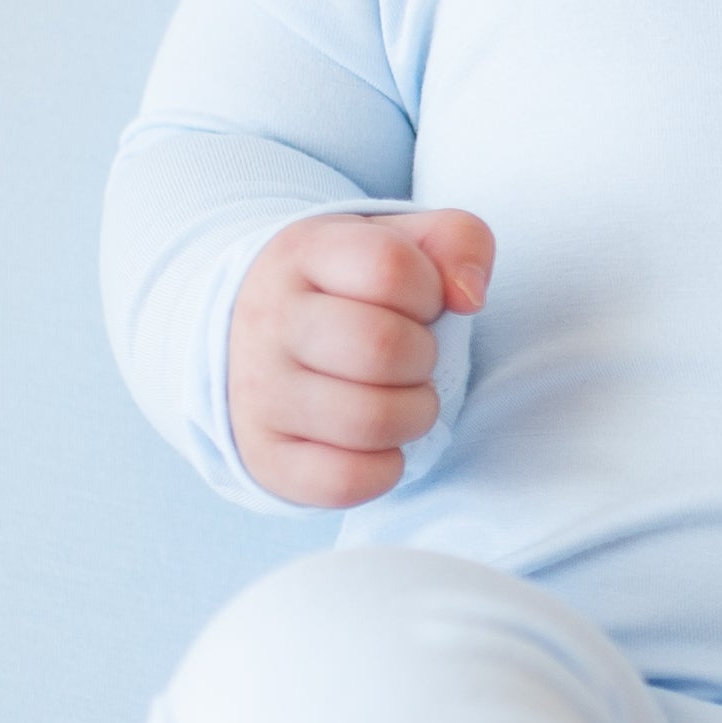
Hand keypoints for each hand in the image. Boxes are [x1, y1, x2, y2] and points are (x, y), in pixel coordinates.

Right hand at [229, 209, 493, 508]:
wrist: (252, 337)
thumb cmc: (348, 290)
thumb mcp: (398, 242)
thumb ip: (458, 241)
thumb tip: (470, 297)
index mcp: (302, 252)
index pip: (391, 267)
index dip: (429, 291)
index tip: (418, 302)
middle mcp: (269, 320)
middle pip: (383, 347)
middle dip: (424, 357)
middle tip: (413, 358)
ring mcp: (259, 393)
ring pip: (371, 420)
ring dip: (414, 414)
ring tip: (403, 399)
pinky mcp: (265, 459)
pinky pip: (345, 481)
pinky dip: (385, 468)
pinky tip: (379, 442)